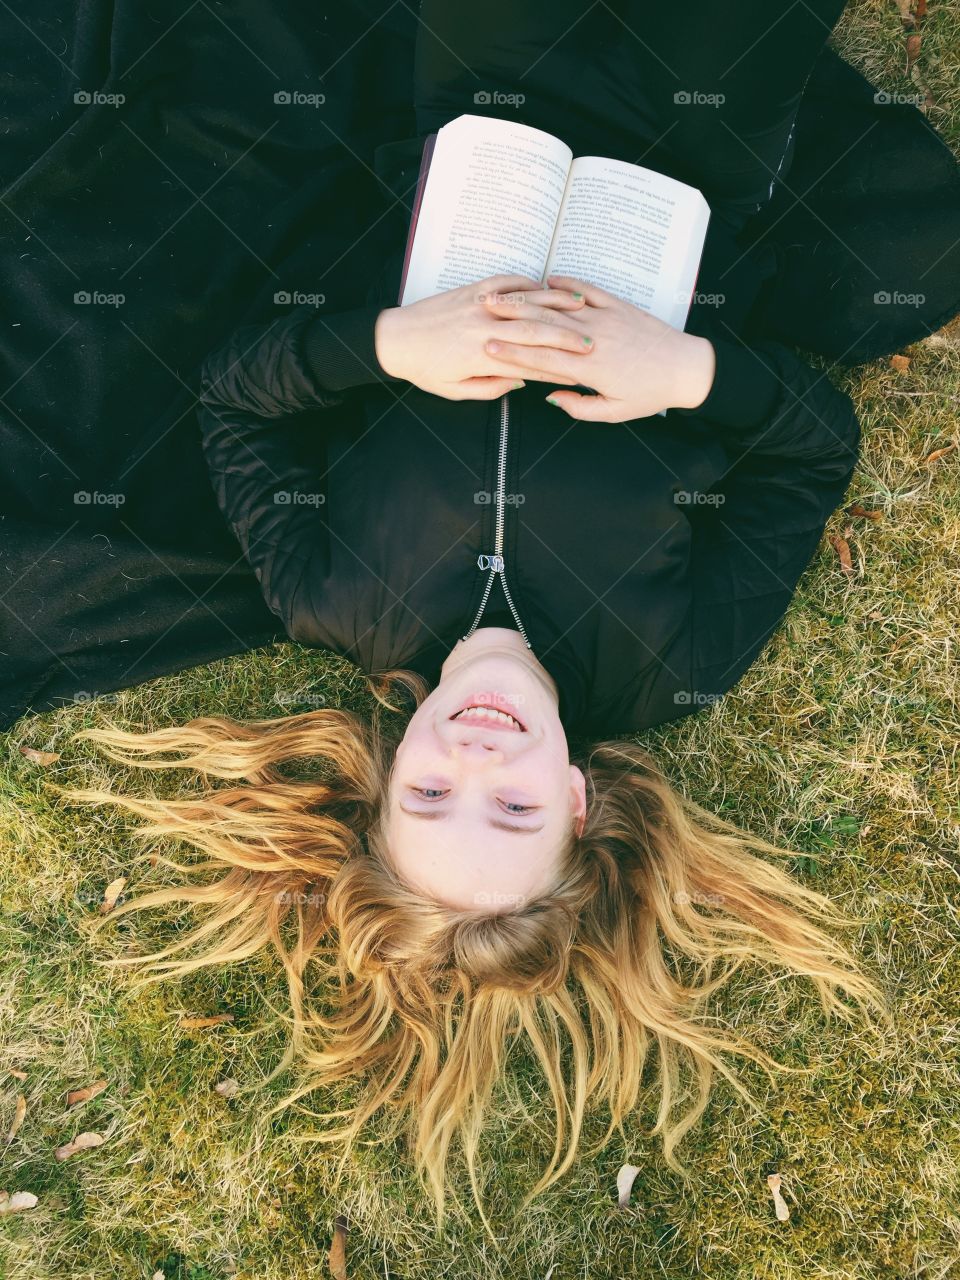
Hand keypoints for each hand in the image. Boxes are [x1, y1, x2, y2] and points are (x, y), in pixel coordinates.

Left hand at [373, 274, 593, 399]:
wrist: (396, 338)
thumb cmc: (425, 369)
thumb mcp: (457, 390)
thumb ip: (490, 388)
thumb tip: (519, 381)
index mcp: (484, 356)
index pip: (531, 362)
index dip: (558, 367)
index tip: (581, 370)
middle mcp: (487, 326)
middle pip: (537, 331)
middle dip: (569, 336)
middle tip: (594, 342)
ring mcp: (481, 304)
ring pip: (528, 302)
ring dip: (557, 305)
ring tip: (583, 308)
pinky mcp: (475, 288)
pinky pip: (508, 281)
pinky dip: (530, 284)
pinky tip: (549, 287)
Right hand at [478, 273, 716, 420]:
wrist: (684, 367)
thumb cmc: (649, 393)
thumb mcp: (614, 411)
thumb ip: (580, 407)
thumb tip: (551, 397)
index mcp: (589, 369)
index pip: (542, 359)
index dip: (513, 353)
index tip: (488, 348)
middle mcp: (593, 339)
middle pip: (543, 328)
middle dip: (511, 322)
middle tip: (483, 315)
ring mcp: (605, 318)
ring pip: (560, 307)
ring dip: (530, 301)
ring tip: (505, 296)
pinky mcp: (618, 305)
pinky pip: (587, 289)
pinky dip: (567, 283)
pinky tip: (547, 278)